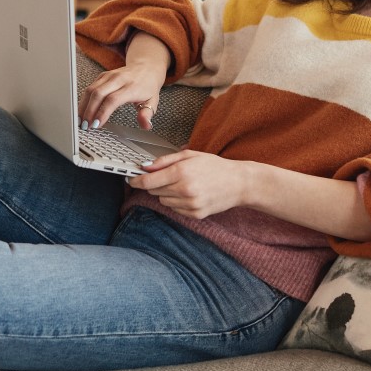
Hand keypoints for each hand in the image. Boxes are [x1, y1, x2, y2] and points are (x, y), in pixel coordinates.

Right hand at [78, 32, 169, 130]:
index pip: (113, 100)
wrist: (146, 67)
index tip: (96, 125)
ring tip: (81, 121)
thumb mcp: (152, 101)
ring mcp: (109, 76)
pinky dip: (84, 101)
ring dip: (84, 106)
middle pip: (98, 94)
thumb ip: (147, 114)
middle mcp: (118, 79)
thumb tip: (146, 125)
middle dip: (89, 111)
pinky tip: (82, 111)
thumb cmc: (147, 86)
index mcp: (131, 87)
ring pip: (91, 90)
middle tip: (85, 126)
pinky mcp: (102, 76)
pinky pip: (90, 88)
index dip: (102, 112)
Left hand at [128, 150, 251, 219]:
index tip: (132, 179)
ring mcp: (190, 205)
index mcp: (182, 173)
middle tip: (168, 176)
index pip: (148, 181)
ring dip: (167, 193)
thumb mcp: (189, 155)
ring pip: (163, 201)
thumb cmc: (214, 167)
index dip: (137, 180)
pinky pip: (174, 209)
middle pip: (154, 191)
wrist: (238, 183)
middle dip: (156, 184)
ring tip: (183, 184)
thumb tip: (145, 167)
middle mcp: (185, 190)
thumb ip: (165, 161)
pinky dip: (177, 202)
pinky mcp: (195, 214)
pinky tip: (190, 194)